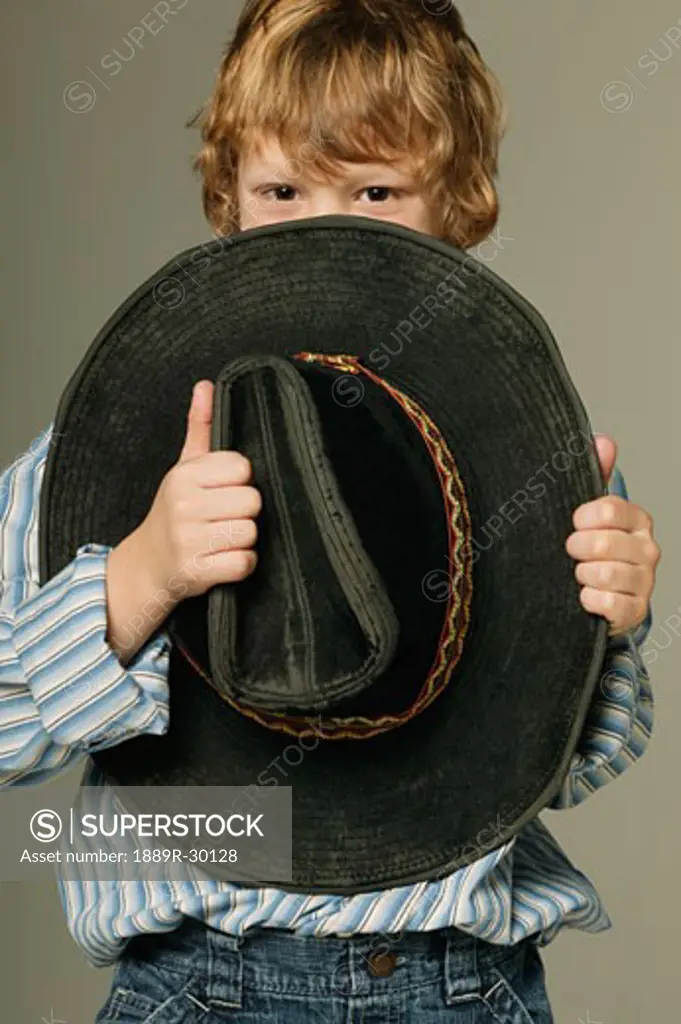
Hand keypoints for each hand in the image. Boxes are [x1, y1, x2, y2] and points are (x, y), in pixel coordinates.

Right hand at [136, 380, 260, 601]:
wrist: (146, 565)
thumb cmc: (174, 513)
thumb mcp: (183, 468)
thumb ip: (200, 427)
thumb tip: (206, 385)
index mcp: (183, 476)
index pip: (243, 468)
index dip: (241, 482)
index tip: (224, 491)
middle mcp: (183, 504)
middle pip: (252, 502)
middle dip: (245, 513)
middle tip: (224, 519)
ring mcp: (188, 539)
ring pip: (250, 533)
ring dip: (243, 541)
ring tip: (222, 539)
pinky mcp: (196, 571)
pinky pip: (243, 563)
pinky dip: (240, 565)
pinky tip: (222, 559)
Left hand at [565, 434, 659, 635]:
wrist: (598, 596)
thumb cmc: (592, 549)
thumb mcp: (590, 513)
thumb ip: (596, 475)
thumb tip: (604, 440)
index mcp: (637, 520)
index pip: (608, 510)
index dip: (582, 519)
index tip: (573, 524)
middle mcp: (647, 549)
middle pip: (601, 544)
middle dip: (576, 549)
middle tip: (572, 552)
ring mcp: (644, 581)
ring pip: (602, 574)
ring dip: (581, 575)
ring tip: (579, 574)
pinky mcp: (635, 611)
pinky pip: (607, 602)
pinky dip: (588, 599)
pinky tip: (585, 596)